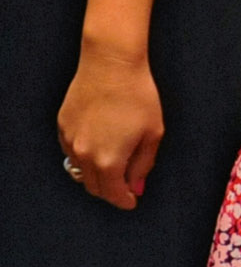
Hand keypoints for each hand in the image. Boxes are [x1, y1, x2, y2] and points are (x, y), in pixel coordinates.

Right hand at [57, 43, 163, 210]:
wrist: (111, 65)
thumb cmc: (137, 97)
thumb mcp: (152, 134)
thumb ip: (143, 165)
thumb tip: (136, 186)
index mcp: (108, 161)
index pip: (113, 194)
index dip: (124, 200)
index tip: (132, 201)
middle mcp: (83, 155)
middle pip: (94, 186)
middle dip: (111, 190)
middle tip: (126, 184)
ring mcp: (69, 141)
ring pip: (81, 169)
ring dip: (97, 172)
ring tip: (115, 159)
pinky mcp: (62, 126)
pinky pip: (72, 151)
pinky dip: (85, 154)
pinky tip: (101, 140)